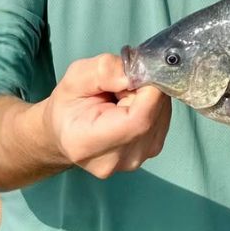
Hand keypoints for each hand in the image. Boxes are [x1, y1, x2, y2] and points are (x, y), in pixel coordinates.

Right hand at [43, 53, 171, 178]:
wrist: (66, 132)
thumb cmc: (68, 106)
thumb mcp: (75, 77)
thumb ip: (105, 71)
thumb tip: (138, 74)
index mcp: (89, 143)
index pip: (139, 119)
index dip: (147, 90)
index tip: (135, 73)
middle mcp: (117, 159)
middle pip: (154, 115)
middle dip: (145, 89)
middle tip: (122, 85)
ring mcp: (136, 159)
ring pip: (162, 115)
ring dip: (149, 98)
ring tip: (122, 98)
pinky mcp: (150, 152)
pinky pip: (163, 120)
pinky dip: (152, 106)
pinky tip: (131, 107)